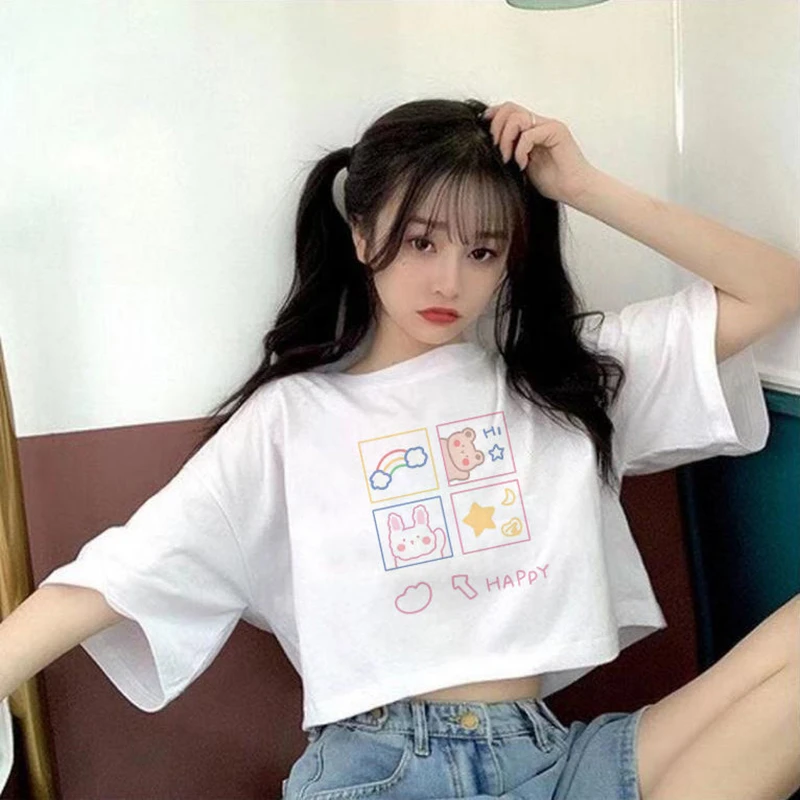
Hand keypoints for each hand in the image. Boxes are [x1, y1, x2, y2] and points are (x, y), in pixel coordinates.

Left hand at [483, 101, 597, 204]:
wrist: (575, 190)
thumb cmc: (552, 183)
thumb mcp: (521, 166)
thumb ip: (509, 151)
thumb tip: (486, 146)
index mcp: (531, 129)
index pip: (509, 110)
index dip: (493, 115)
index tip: (481, 128)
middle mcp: (540, 123)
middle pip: (510, 108)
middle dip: (496, 127)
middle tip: (496, 150)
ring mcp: (549, 125)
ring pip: (517, 118)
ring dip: (506, 139)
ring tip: (507, 159)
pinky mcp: (556, 131)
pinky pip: (528, 134)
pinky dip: (520, 150)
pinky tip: (522, 165)